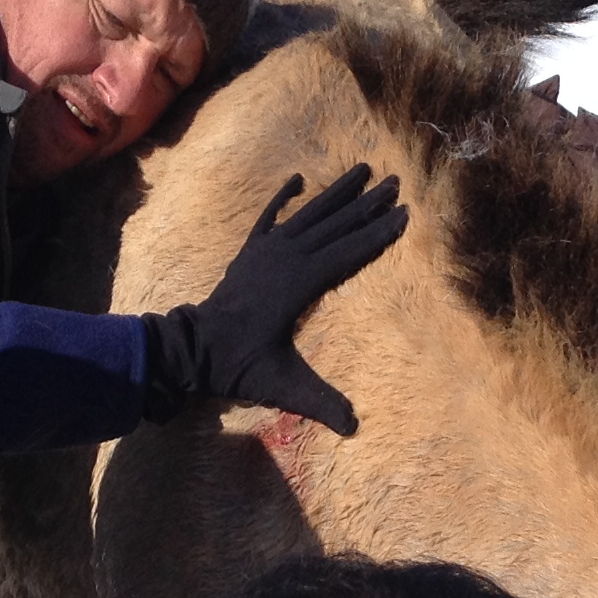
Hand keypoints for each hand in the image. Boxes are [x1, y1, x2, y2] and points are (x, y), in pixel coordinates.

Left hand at [141, 166, 407, 432]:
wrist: (194, 349)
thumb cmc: (241, 366)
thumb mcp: (285, 386)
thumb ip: (321, 402)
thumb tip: (354, 428)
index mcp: (301, 282)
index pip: (349, 251)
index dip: (378, 234)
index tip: (404, 214)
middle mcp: (286, 257)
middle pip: (335, 224)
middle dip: (367, 203)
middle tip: (395, 181)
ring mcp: (266, 250)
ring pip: (309, 214)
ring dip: (336, 193)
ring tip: (361, 168)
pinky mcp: (249, 252)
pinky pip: (269, 217)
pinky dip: (283, 198)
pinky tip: (298, 180)